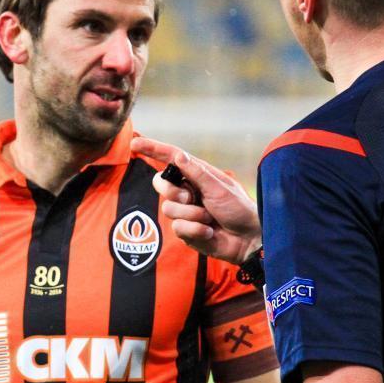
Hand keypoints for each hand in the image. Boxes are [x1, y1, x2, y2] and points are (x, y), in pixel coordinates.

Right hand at [131, 136, 261, 264]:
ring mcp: (185, 212)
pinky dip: (195, 230)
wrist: (248, 239)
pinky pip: (178, 228)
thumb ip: (197, 173)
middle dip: (173, 191)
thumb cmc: (239, 209)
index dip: (152, 150)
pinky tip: (209, 232)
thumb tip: (179, 155)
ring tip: (210, 219)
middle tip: (190, 198)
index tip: (135, 143)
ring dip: (191, 215)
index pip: (170, 160)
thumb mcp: (219, 188)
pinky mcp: (185, 231)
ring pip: (168, 209)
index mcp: (196, 176)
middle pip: (161, 184)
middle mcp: (188, 191)